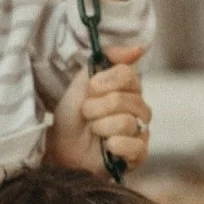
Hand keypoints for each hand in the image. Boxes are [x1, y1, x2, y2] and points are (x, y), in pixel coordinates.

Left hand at [46, 46, 149, 171]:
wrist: (62, 148)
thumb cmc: (72, 116)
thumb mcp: (82, 81)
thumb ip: (108, 59)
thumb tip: (139, 48)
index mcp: (128, 88)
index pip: (128, 75)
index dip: (105, 83)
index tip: (90, 90)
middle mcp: (139, 107)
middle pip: (125, 99)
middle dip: (97, 108)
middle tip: (87, 115)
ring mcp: (141, 131)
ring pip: (127, 122)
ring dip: (101, 127)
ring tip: (94, 131)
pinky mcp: (139, 154)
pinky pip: (136, 146)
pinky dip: (116, 146)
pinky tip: (106, 147)